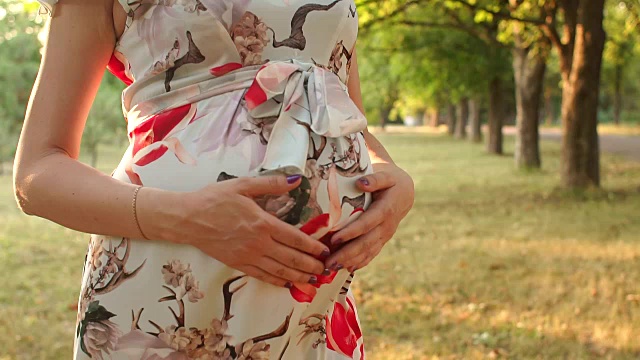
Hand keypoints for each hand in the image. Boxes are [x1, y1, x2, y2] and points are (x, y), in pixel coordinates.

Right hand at [146, 174, 329, 287]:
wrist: (187, 219)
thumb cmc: (214, 199)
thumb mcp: (243, 185)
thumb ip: (271, 184)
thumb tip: (296, 179)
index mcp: (262, 223)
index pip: (295, 238)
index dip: (313, 246)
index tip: (325, 250)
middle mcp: (258, 243)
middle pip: (291, 258)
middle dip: (310, 264)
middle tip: (325, 268)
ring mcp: (248, 256)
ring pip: (279, 270)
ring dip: (298, 276)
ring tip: (313, 279)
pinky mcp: (238, 264)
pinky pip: (262, 276)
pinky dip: (277, 281)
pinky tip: (287, 283)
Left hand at [324, 163, 413, 271]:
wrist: (404, 192)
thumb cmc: (390, 180)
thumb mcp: (386, 175)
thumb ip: (375, 179)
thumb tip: (361, 183)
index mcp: (386, 209)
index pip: (367, 223)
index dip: (351, 232)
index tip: (334, 239)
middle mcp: (386, 226)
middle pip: (365, 242)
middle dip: (346, 253)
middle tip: (328, 261)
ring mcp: (385, 236)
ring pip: (367, 251)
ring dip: (350, 261)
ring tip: (331, 268)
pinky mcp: (382, 240)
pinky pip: (371, 254)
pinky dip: (359, 262)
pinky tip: (346, 269)